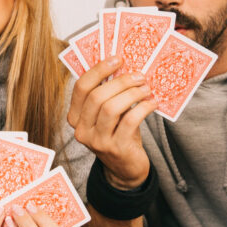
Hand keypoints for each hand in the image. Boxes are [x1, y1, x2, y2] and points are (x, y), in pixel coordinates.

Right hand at [67, 55, 154, 188]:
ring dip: (132, 94)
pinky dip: (143, 108)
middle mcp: (81, 130)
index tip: (117, 59)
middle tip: (139, 75)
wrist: (125, 168)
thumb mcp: (108, 114)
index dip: (99, 70)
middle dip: (120, 81)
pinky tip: (152, 103)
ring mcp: (97, 141)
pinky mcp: (115, 149)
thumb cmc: (117, 133)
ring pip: (111, 108)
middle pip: (97, 96)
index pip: (81, 87)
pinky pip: (129, 122)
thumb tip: (125, 66)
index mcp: (75, 116)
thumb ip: (109, 94)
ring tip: (146, 88)